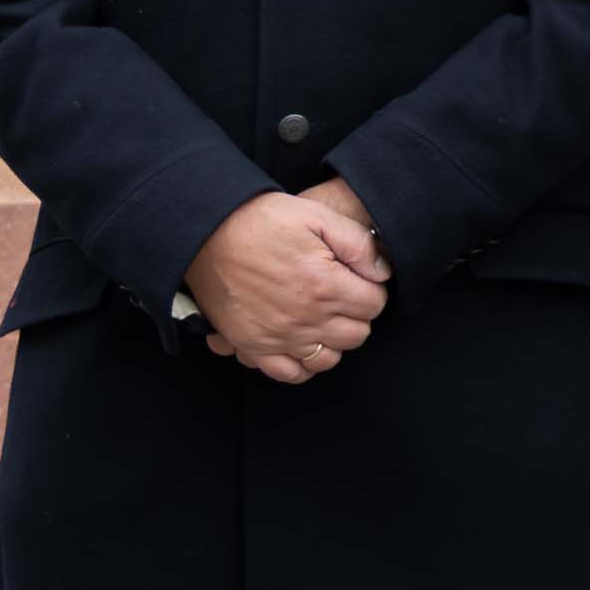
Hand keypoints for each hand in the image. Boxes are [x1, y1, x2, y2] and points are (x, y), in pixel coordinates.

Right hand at [184, 190, 390, 383]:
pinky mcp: (253, 347)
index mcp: (324, 286)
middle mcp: (304, 319)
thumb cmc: (263, 221)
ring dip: (333, 340)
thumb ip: (358, 245)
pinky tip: (302, 342)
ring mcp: (278, 337)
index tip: (358, 279)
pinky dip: (302, 363)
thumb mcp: (318, 216)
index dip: (371, 290)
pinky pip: (290, 373)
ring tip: (323, 318)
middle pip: (356, 335)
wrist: (207, 234)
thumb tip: (382, 273)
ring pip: (329, 359)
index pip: (374, 305)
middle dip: (357, 315)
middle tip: (342, 296)